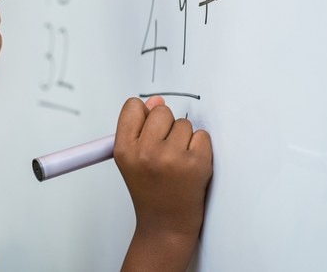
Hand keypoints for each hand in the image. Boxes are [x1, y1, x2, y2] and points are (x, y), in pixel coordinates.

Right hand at [114, 96, 212, 271]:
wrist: (166, 225)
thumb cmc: (150, 191)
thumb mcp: (132, 159)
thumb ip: (140, 127)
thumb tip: (156, 101)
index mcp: (124, 149)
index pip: (133, 107)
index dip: (144, 115)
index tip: (148, 129)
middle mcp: (145, 152)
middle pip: (161, 111)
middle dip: (166, 126)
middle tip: (164, 151)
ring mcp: (171, 157)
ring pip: (184, 124)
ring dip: (184, 139)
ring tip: (177, 161)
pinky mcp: (196, 163)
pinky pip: (202, 136)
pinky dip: (200, 148)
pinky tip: (190, 165)